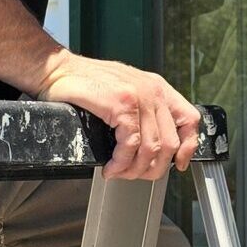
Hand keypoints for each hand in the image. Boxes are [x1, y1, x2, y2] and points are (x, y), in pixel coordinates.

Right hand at [35, 51, 203, 179]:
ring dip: (134, 169)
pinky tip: (111, 166)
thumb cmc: (85, 84)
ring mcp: (139, 96)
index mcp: (157, 87)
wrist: (56, 71)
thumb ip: (142, 113)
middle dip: (153, 168)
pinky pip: (130, 145)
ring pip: (151, 148)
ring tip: (119, 172)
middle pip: (170, 143)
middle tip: (133, 175)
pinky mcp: (121, 104)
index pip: (189, 119)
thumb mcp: (124, 93)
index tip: (177, 164)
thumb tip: (153, 147)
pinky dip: (121, 162)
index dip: (188, 147)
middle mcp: (152, 90)